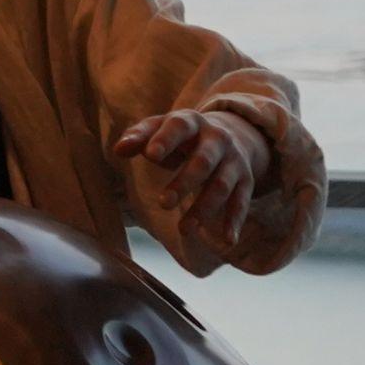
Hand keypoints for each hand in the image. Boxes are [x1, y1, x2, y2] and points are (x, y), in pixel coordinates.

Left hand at [113, 109, 272, 251]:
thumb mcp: (161, 128)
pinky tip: (227, 242)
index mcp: (192, 122)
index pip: (179, 127)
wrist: (231, 131)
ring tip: (184, 230)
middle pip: (204, 161)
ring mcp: (234, 161)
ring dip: (205, 208)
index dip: (165, 140)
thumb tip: (119, 149)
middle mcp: (217, 139)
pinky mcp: (245, 180)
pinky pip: (241, 202)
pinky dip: (235, 222)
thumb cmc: (182, 135)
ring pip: (221, 185)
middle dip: (185, 182)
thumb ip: (139, 137)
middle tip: (163, 203)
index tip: (150, 155)